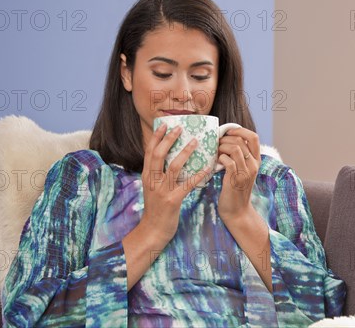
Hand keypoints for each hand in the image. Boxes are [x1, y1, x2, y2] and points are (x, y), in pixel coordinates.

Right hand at [140, 123, 211, 243]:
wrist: (153, 230)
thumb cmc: (156, 208)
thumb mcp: (152, 188)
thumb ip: (157, 173)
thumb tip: (169, 156)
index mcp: (147, 176)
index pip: (149, 152)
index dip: (156, 137)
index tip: (163, 124)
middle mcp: (152, 181)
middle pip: (159, 155)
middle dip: (169, 139)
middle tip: (180, 128)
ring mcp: (162, 191)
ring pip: (173, 166)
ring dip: (185, 152)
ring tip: (195, 142)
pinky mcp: (173, 200)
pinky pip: (187, 184)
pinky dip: (198, 175)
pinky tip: (208, 168)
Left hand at [216, 127, 260, 220]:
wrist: (237, 212)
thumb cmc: (235, 190)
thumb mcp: (242, 171)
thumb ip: (239, 157)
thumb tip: (225, 139)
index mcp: (256, 160)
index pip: (254, 137)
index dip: (240, 130)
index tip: (228, 132)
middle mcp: (254, 165)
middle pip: (241, 141)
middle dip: (226, 139)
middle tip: (217, 144)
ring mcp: (246, 172)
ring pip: (235, 149)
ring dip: (221, 147)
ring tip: (216, 152)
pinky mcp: (236, 179)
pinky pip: (228, 161)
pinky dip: (220, 158)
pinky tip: (216, 162)